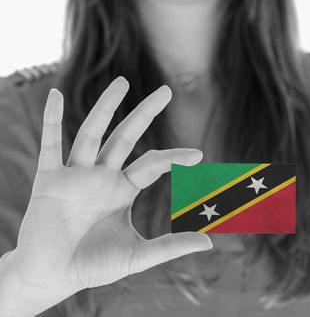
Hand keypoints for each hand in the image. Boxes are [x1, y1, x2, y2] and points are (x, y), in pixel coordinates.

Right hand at [1, 77, 211, 315]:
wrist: (52, 278)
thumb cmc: (92, 266)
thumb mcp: (136, 255)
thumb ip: (170, 247)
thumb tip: (210, 243)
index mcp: (122, 190)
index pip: (152, 164)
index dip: (174, 157)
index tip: (199, 155)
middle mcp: (102, 176)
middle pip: (125, 137)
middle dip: (145, 114)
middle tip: (167, 91)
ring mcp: (75, 175)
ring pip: (92, 133)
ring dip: (106, 108)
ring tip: (123, 82)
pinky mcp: (49, 180)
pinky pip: (49, 145)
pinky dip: (51, 120)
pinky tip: (55, 95)